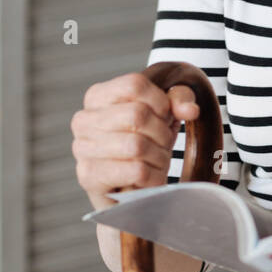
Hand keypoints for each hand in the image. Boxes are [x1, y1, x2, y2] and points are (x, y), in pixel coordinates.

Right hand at [72, 72, 203, 209]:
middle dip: (161, 133)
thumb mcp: (165, 114)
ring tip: (155, 160)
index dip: (160, 101)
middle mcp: (84, 120)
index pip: (134, 85)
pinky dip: (153, 176)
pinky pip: (136, 171)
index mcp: (98, 97)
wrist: (129, 187)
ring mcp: (82, 148)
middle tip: (162, 143)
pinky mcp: (89, 177)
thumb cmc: (146, 142)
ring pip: (137, 145)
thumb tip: (190, 109)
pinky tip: (148, 177)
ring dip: (158, 156)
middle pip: (137, 114)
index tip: (164, 115)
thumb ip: (178, 99)